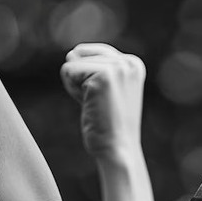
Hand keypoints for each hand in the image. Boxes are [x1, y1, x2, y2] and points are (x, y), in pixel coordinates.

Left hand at [60, 43, 145, 159]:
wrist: (117, 149)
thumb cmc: (108, 124)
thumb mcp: (107, 89)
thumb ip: (94, 67)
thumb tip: (71, 53)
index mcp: (134, 63)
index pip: (91, 51)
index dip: (88, 76)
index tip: (104, 98)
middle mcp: (128, 62)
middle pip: (79, 54)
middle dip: (81, 79)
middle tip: (99, 103)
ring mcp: (117, 68)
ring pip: (72, 61)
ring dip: (76, 85)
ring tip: (95, 104)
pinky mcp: (103, 77)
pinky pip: (67, 70)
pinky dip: (72, 90)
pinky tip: (89, 105)